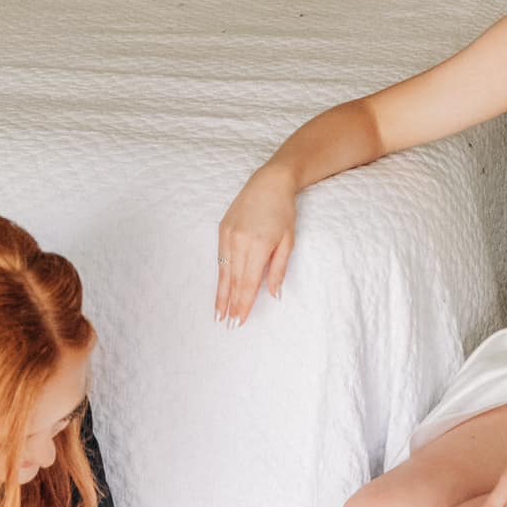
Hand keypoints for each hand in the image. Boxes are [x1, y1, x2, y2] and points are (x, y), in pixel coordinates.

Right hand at [216, 168, 296, 327]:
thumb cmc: (284, 212)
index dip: (243, 304)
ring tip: (218, 312)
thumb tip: (274, 295)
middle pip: (232, 281)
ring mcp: (227, 235)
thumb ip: (279, 269)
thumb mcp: (288, 241)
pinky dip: (220, 275)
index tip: (239, 321)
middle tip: (227, 324)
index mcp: (257, 246)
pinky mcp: (222, 229)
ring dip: (221, 294)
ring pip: (223, 271)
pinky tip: (220, 287)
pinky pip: (220, 258)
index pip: (248, 283)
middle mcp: (239, 242)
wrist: (269, 183)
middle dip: (230, 304)